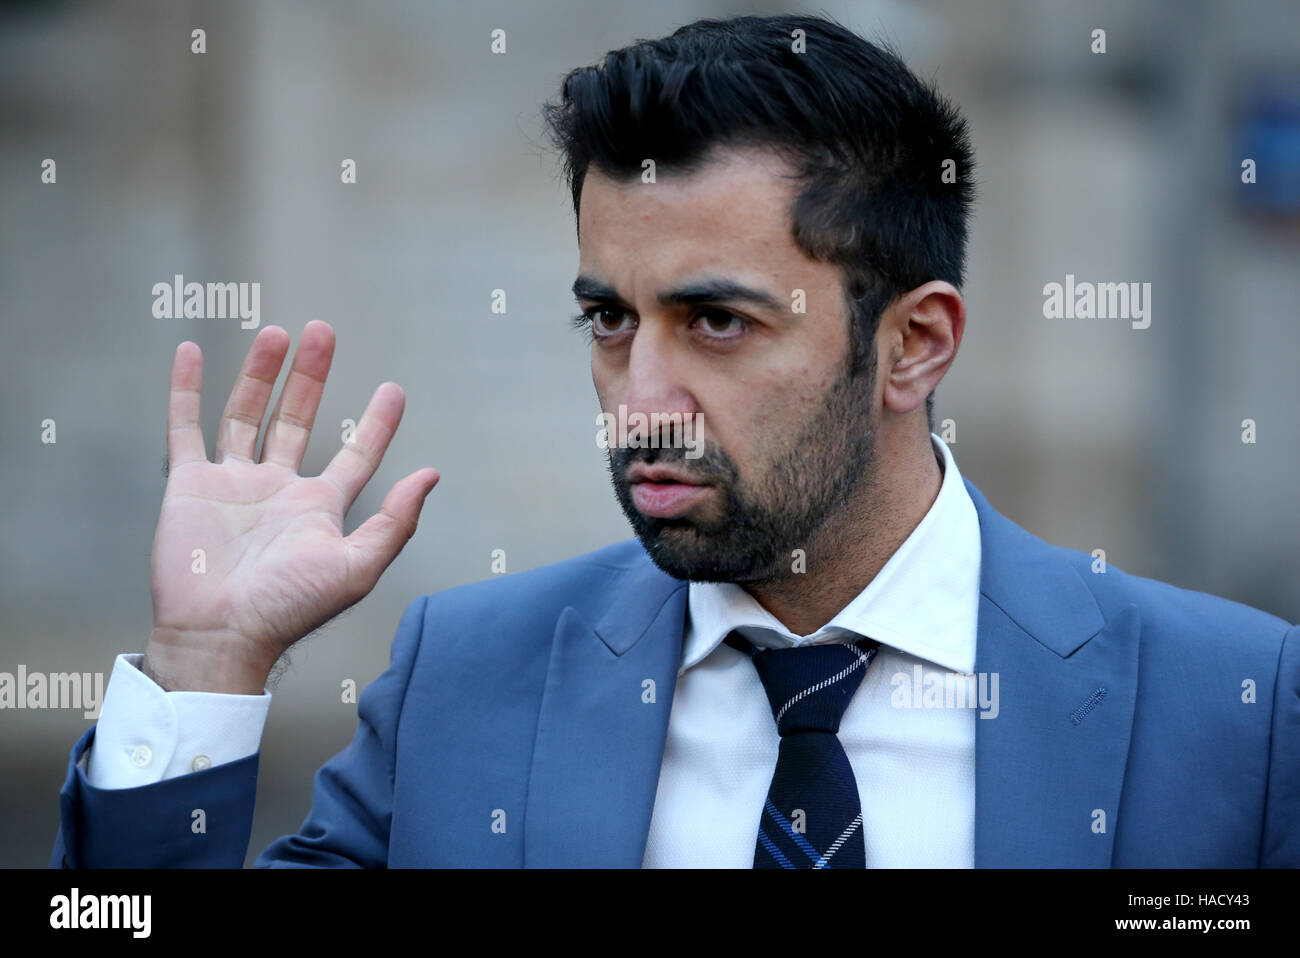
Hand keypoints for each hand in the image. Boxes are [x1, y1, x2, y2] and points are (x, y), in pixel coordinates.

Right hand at [142, 321, 438, 692]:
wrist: (220, 635)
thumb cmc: (288, 609)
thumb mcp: (357, 567)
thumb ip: (395, 522)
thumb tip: (431, 476)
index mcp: (319, 507)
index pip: (356, 453)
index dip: (376, 423)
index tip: (393, 389)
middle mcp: (278, 489)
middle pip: (297, 419)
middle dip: (311, 377)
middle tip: (323, 332)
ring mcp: (233, 484)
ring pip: (247, 414)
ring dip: (261, 375)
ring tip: (278, 334)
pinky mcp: (191, 486)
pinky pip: (186, 428)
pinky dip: (188, 390)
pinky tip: (192, 354)